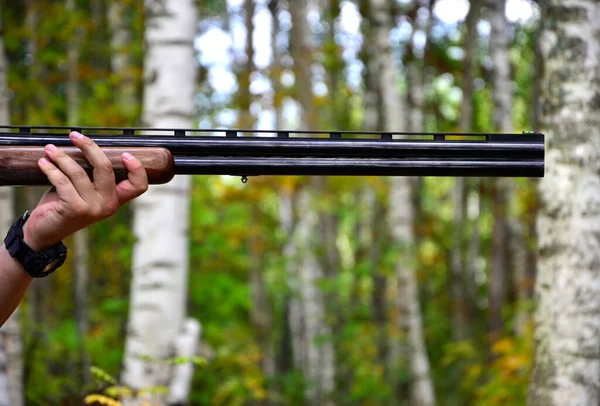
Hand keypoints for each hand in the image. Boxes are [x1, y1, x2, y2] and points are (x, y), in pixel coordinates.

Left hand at [22, 131, 148, 250]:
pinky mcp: (74, 209)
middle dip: (89, 147)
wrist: (46, 231)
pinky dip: (50, 168)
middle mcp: (109, 205)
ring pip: (78, 172)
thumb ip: (91, 175)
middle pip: (105, 168)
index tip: (124, 154)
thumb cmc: (65, 205)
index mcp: (116, 199)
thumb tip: (84, 145)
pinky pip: (62, 181)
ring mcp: (93, 208)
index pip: (139, 186)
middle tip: (75, 135)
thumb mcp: (85, 191)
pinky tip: (43, 162)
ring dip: (61, 157)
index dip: (137, 169)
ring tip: (50, 149)